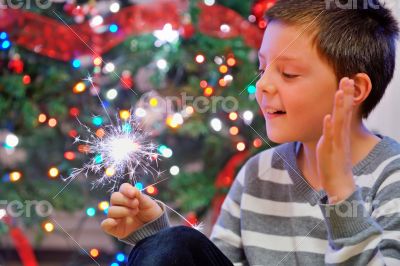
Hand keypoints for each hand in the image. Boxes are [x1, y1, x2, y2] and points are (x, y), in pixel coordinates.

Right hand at [101, 183, 162, 238]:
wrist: (155, 228)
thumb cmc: (151, 213)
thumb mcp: (148, 203)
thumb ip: (139, 196)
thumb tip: (132, 191)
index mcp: (128, 196)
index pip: (123, 188)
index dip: (126, 189)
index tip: (133, 194)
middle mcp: (120, 205)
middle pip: (114, 197)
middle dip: (125, 200)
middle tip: (136, 205)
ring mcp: (117, 216)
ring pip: (111, 210)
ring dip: (123, 211)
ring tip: (134, 213)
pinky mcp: (115, 228)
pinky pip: (105, 225)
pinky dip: (108, 222)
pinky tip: (116, 221)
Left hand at [316, 77, 355, 203]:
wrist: (337, 180)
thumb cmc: (334, 160)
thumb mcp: (334, 140)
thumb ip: (333, 128)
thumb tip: (331, 116)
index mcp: (341, 130)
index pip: (345, 109)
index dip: (346, 94)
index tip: (347, 78)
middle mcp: (341, 133)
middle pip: (345, 111)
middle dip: (346, 94)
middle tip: (347, 78)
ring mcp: (336, 141)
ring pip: (339, 121)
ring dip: (340, 106)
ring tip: (340, 92)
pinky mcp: (330, 150)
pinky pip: (330, 137)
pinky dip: (329, 127)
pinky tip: (328, 117)